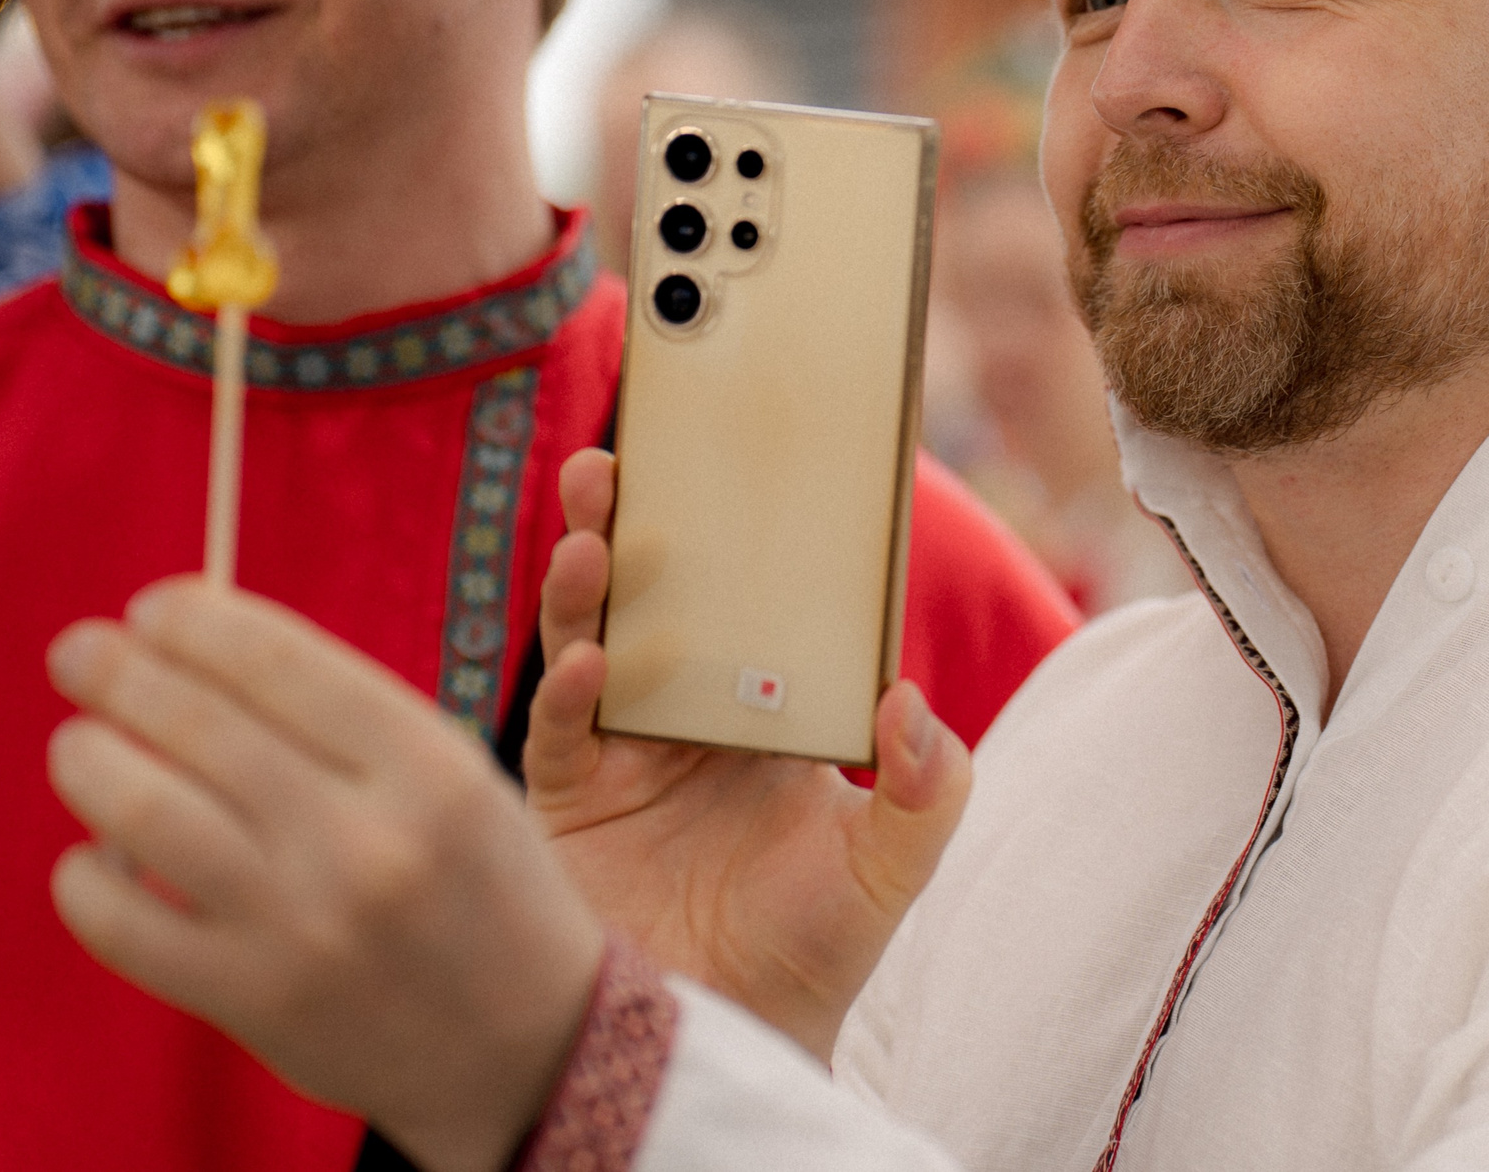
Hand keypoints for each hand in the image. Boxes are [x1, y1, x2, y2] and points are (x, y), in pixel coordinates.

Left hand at [45, 580, 606, 1171]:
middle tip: (79, 651)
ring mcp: (301, 926)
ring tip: (78, 744)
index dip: (196, 620)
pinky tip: (95, 854)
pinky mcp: (250, 1000)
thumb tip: (199, 648)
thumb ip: (346, 718)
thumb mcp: (457, 775)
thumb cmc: (483, 885)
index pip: (279, 661)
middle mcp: (365, 841)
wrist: (526, 1042)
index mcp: (429, 767)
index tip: (153, 607)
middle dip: (118, 672)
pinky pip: (121, 924)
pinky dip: (84, 878)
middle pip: (201, 725)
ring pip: (145, 812)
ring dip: (87, 760)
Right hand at [523, 448, 971, 1060]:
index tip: (718, 453)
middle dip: (625, 522)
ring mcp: (618, 750)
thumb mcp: (894, 864)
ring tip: (588, 535)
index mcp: (759, 700)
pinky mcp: (569, 803)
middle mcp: (681, 709)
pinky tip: (590, 665)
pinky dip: (569, 696)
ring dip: (581, 585)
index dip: (727, 526)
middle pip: (647, 595)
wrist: (740, 1036)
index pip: (743, 592)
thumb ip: (930, 788)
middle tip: (613, 459)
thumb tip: (910, 701)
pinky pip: (559, 736)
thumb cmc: (816, 944)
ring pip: (587, 641)